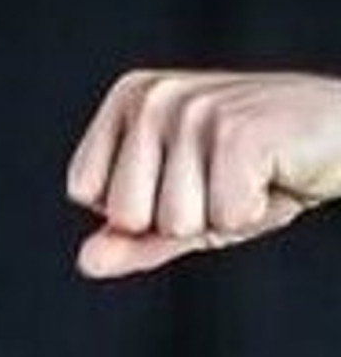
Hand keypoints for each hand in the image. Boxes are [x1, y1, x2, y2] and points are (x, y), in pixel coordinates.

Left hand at [65, 68, 340, 277]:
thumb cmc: (263, 168)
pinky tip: (270, 175)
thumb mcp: (185, 210)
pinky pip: (223, 217)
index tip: (186, 180)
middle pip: (124, 213)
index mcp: (132, 99)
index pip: (86, 191)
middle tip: (221, 182)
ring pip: (174, 221)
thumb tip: (87, 260)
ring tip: (247, 177)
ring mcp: (195, 108)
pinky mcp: (236, 130)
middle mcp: (156, 95)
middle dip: (179, 218)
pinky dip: (254, 211)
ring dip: (220, 215)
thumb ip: (132, 239)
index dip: (139, 209)